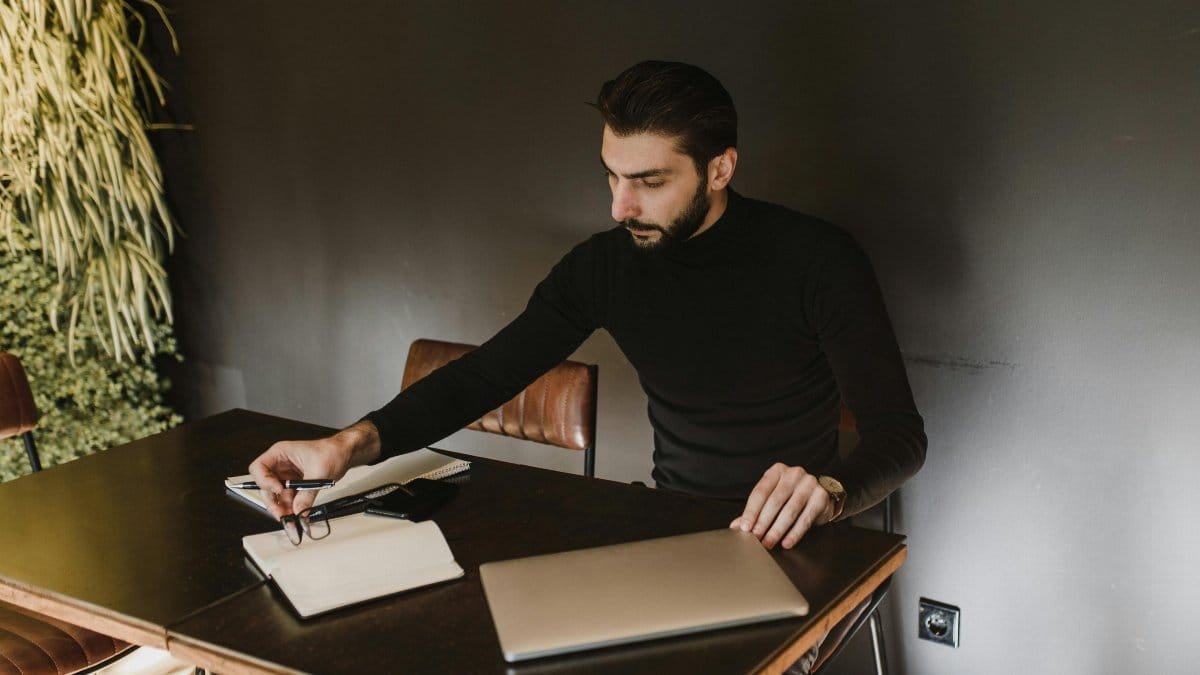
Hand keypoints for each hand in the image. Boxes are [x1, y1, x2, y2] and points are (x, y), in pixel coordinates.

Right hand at [248, 421, 380, 519]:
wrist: (345, 453)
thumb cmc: (331, 451)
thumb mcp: (319, 473)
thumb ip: (307, 494)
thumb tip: (299, 510)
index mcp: (280, 453)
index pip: (259, 468)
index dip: (264, 481)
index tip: (278, 490)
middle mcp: (280, 464)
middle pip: (265, 486)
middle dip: (273, 502)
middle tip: (282, 514)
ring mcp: (287, 475)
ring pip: (276, 496)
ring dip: (282, 508)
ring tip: (291, 519)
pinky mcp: (295, 484)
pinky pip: (288, 499)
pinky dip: (291, 508)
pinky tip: (296, 515)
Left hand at [729, 463, 836, 549]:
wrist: (820, 495)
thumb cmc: (790, 496)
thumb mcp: (772, 498)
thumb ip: (755, 511)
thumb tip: (736, 526)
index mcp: (777, 471)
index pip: (760, 492)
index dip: (751, 511)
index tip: (745, 528)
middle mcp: (793, 474)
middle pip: (774, 501)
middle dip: (763, 522)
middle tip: (756, 538)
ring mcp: (809, 484)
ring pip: (789, 511)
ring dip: (777, 530)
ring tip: (768, 542)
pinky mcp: (820, 497)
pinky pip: (805, 518)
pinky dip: (794, 533)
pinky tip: (786, 543)